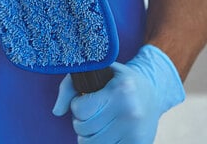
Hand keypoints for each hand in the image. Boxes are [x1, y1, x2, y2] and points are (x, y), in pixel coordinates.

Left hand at [52, 45, 184, 142]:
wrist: (153, 93)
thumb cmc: (115, 80)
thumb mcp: (95, 72)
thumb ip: (69, 86)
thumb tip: (56, 111)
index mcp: (119, 91)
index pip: (80, 109)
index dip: (76, 105)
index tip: (84, 99)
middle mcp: (130, 113)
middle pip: (84, 129)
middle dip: (80, 121)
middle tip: (90, 112)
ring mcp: (136, 133)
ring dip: (88, 135)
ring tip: (96, 123)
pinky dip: (100, 143)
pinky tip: (106, 132)